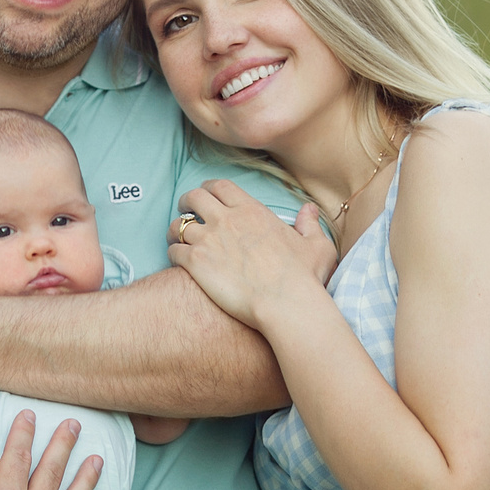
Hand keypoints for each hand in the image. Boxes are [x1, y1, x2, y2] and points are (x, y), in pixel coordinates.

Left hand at [166, 180, 336, 329]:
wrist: (286, 303)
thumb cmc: (304, 278)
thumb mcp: (317, 246)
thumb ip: (310, 225)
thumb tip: (309, 211)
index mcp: (251, 210)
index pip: (220, 186)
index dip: (209, 188)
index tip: (207, 196)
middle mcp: (227, 219)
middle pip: (193, 197)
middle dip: (186, 202)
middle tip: (186, 212)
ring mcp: (209, 239)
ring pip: (178, 225)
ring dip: (175, 230)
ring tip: (177, 238)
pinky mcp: (196, 262)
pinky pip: (173, 250)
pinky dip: (173, 253)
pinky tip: (179, 261)